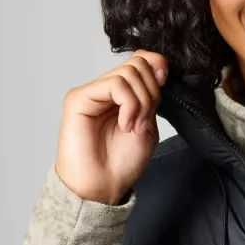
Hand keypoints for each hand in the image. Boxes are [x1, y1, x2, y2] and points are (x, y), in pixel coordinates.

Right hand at [55, 50, 167, 204]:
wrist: (103, 185)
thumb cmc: (122, 162)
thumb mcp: (148, 124)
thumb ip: (152, 97)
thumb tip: (159, 68)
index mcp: (123, 95)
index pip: (140, 59)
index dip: (157, 64)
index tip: (165, 81)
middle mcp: (106, 90)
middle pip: (138, 63)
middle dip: (151, 91)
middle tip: (145, 120)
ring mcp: (93, 92)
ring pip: (129, 72)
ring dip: (141, 102)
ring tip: (134, 126)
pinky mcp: (79, 98)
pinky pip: (115, 84)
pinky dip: (129, 104)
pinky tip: (125, 124)